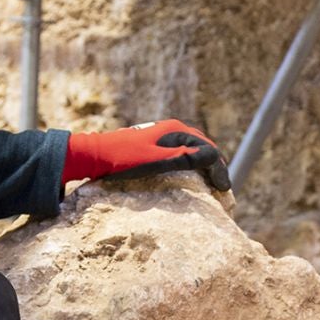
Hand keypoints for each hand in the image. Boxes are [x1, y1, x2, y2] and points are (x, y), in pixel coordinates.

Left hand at [64, 121, 230, 193]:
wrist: (95, 155)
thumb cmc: (124, 160)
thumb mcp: (157, 161)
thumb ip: (185, 158)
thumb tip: (214, 157)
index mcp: (176, 131)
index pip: (209, 148)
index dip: (219, 168)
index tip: (224, 189)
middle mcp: (172, 130)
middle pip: (203, 147)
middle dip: (215, 166)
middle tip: (223, 187)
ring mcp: (163, 137)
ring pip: (193, 150)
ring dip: (204, 166)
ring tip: (211, 184)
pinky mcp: (154, 146)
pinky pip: (181, 154)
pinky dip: (191, 165)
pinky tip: (190, 178)